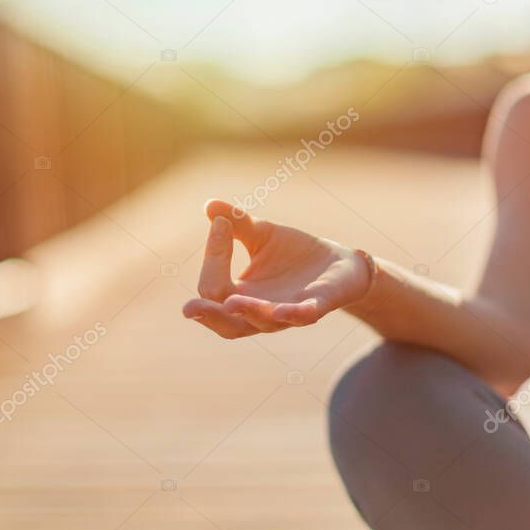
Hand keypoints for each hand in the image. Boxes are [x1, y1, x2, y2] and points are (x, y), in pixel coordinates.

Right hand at [182, 199, 371, 337]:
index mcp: (242, 295)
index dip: (212, 258)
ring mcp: (289, 312)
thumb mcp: (262, 234)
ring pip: (263, 322)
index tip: (220, 224)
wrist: (339, 263)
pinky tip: (287, 310)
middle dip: (209, 315)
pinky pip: (305, 317)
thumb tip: (209, 205)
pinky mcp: (318, 307)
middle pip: (227, 324)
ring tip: (233, 303)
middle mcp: (261, 311)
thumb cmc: (294, 253)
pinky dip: (297, 315)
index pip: (214, 288)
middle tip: (190, 308)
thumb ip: (237, 223)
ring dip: (249, 312)